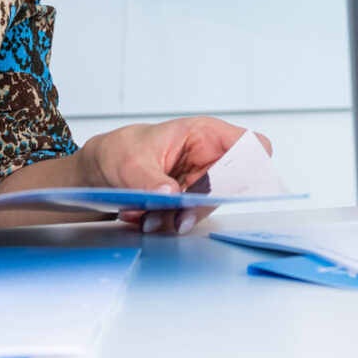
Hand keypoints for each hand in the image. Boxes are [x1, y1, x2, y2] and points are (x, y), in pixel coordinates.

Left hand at [87, 116, 257, 235]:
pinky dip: (168, 222)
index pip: (251, 146)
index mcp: (205, 134)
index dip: (254, 167)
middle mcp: (209, 157)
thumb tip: (172, 195)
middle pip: (233, 186)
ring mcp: (201, 181)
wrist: (103, 168)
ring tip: (148, 217)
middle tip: (178, 217)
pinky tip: (144, 216)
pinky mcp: (190, 200)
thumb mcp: (130, 162)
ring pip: (210, 207)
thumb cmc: (121, 150)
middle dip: (203, 205)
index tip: (232, 188)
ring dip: (180, 218)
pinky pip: (191, 217)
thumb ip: (151, 179)